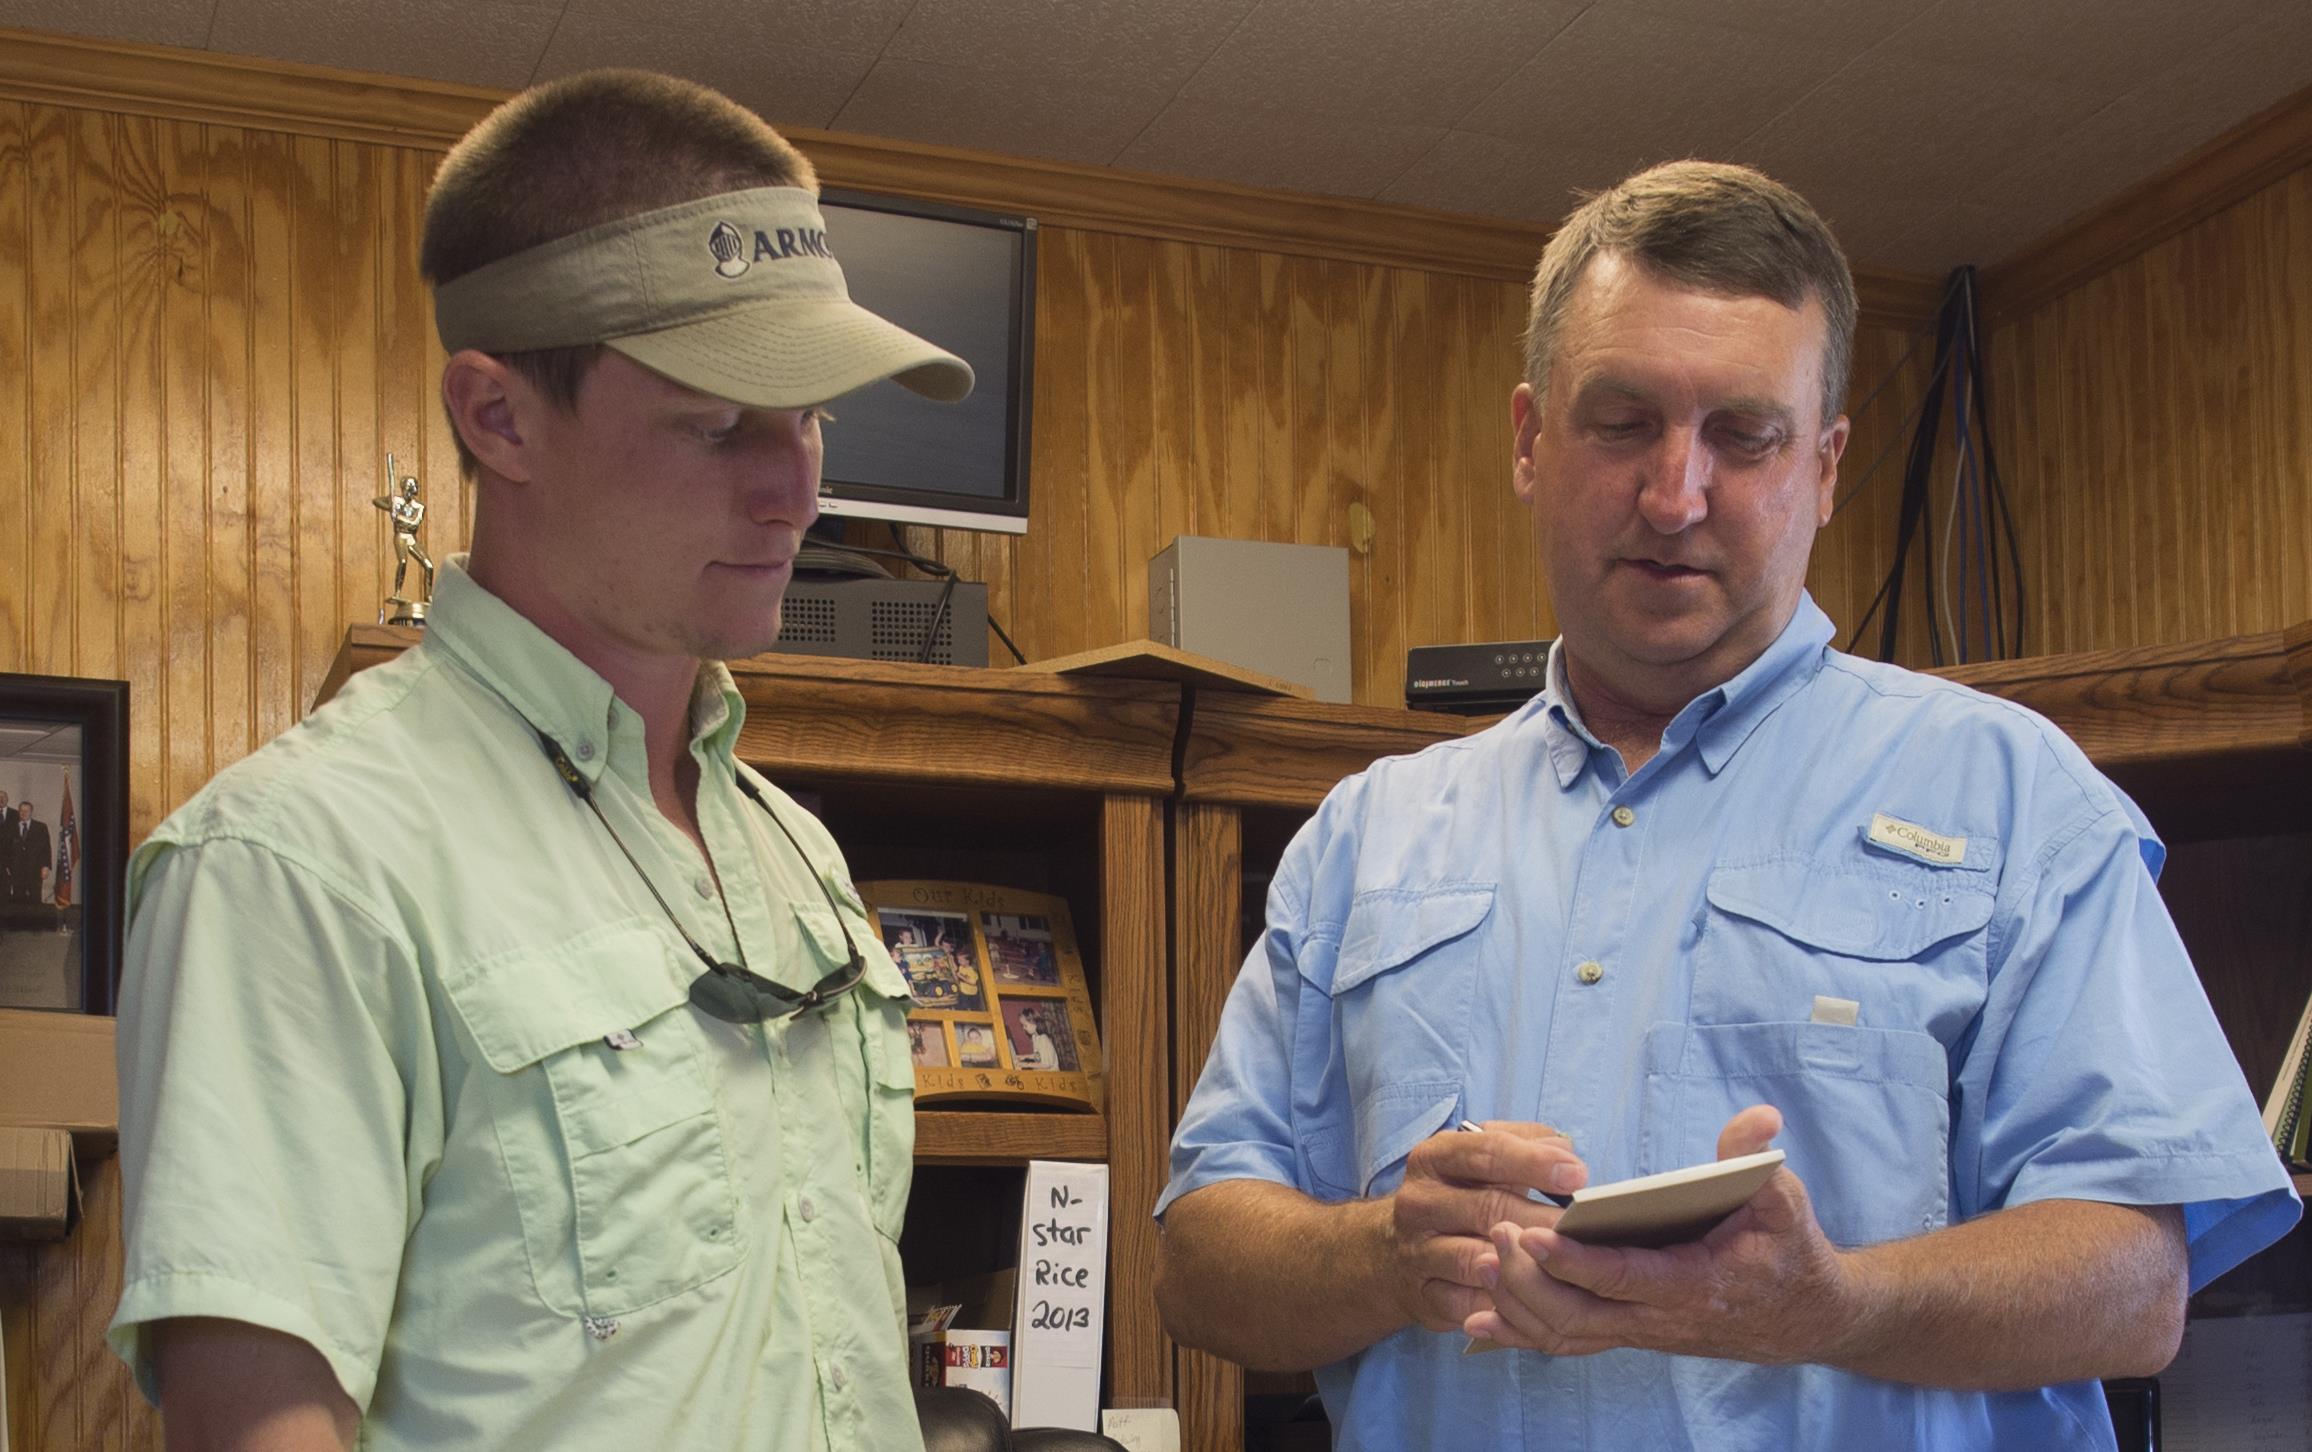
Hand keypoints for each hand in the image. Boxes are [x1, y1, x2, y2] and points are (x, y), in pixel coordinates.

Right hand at [1385, 1120, 1587, 1333]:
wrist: (1397, 1250)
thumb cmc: (1461, 1196)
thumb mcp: (1481, 1159)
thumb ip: (1524, 1144)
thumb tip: (1565, 1150)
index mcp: (1434, 1158)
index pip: (1484, 1153)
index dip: (1533, 1162)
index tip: (1577, 1174)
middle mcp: (1419, 1202)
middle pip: (1487, 1209)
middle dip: (1541, 1220)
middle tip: (1584, 1228)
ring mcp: (1417, 1252)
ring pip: (1475, 1261)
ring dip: (1524, 1265)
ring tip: (1566, 1265)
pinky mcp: (1423, 1296)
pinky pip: (1468, 1304)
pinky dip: (1504, 1307)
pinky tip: (1538, 1304)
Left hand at [1463, 1105, 1859, 1362]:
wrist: (1808, 1317)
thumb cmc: (1791, 1254)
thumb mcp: (1786, 1203)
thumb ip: (1756, 1162)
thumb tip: (1758, 1118)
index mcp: (1695, 1283)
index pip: (1624, 1278)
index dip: (1575, 1261)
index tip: (1532, 1234)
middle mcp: (1661, 1317)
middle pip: (1579, 1313)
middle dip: (1529, 1277)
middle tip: (1493, 1230)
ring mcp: (1642, 1331)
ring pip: (1567, 1333)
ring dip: (1518, 1304)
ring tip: (1479, 1261)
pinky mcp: (1631, 1333)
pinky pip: (1569, 1343)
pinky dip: (1522, 1333)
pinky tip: (1480, 1321)